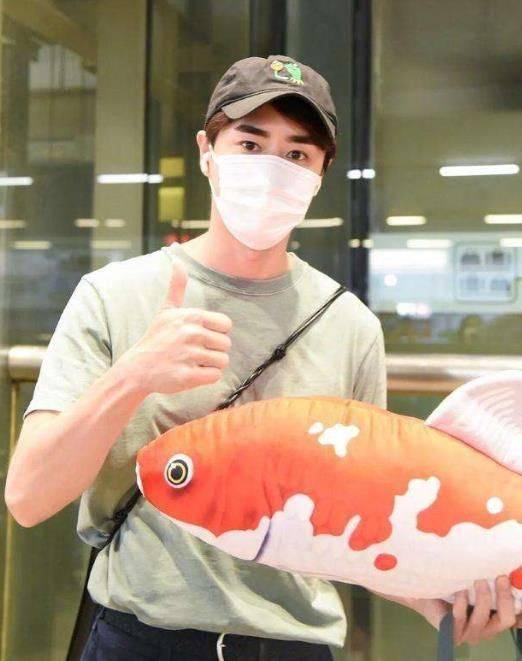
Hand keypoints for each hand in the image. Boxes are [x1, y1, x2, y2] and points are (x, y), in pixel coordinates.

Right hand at [118, 259, 231, 394]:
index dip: (216, 333)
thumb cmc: (156, 338)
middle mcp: (192, 333)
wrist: (137, 368)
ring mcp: (189, 355)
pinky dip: (205, 377)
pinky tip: (190, 372)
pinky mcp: (188, 376)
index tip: (200, 337)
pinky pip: (215, 376)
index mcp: (192, 316)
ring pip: (222, 361)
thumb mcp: (166, 310)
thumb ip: (177, 286)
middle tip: (193, 352)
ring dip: (210, 364)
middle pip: (226, 345)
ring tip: (191, 362)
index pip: (226, 325)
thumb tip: (177, 261)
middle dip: (213, 350)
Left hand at [391, 576, 517, 645]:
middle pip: (504, 620)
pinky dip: (461, 601)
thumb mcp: (472, 583)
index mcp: (494, 619)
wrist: (422, 595)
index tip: (511, 580)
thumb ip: (487, 580)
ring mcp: (468, 633)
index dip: (517, 605)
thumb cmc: (451, 587)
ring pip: (481, 619)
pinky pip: (459, 617)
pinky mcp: (450, 632)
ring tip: (479, 579)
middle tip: (501, 577)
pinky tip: (459, 587)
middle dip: (504, 598)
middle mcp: (485, 629)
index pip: (513, 617)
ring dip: (482, 597)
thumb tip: (501, 564)